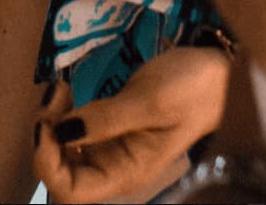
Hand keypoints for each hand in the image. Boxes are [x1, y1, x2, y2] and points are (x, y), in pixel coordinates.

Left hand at [35, 49, 230, 202]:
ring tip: (59, 89)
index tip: (47, 123)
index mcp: (126, 173)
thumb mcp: (151, 102)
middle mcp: (114, 168)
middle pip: (59, 173)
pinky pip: (73, 131)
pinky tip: (66, 91)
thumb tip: (61, 130)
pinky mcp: (108, 127)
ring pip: (61, 151)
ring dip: (51, 123)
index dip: (46, 163)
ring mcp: (110, 148)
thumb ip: (106, 119)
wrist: (220, 72)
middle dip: (45, 139)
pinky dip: (61, 113)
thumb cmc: (194, 90)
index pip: (69, 191)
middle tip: (55, 96)